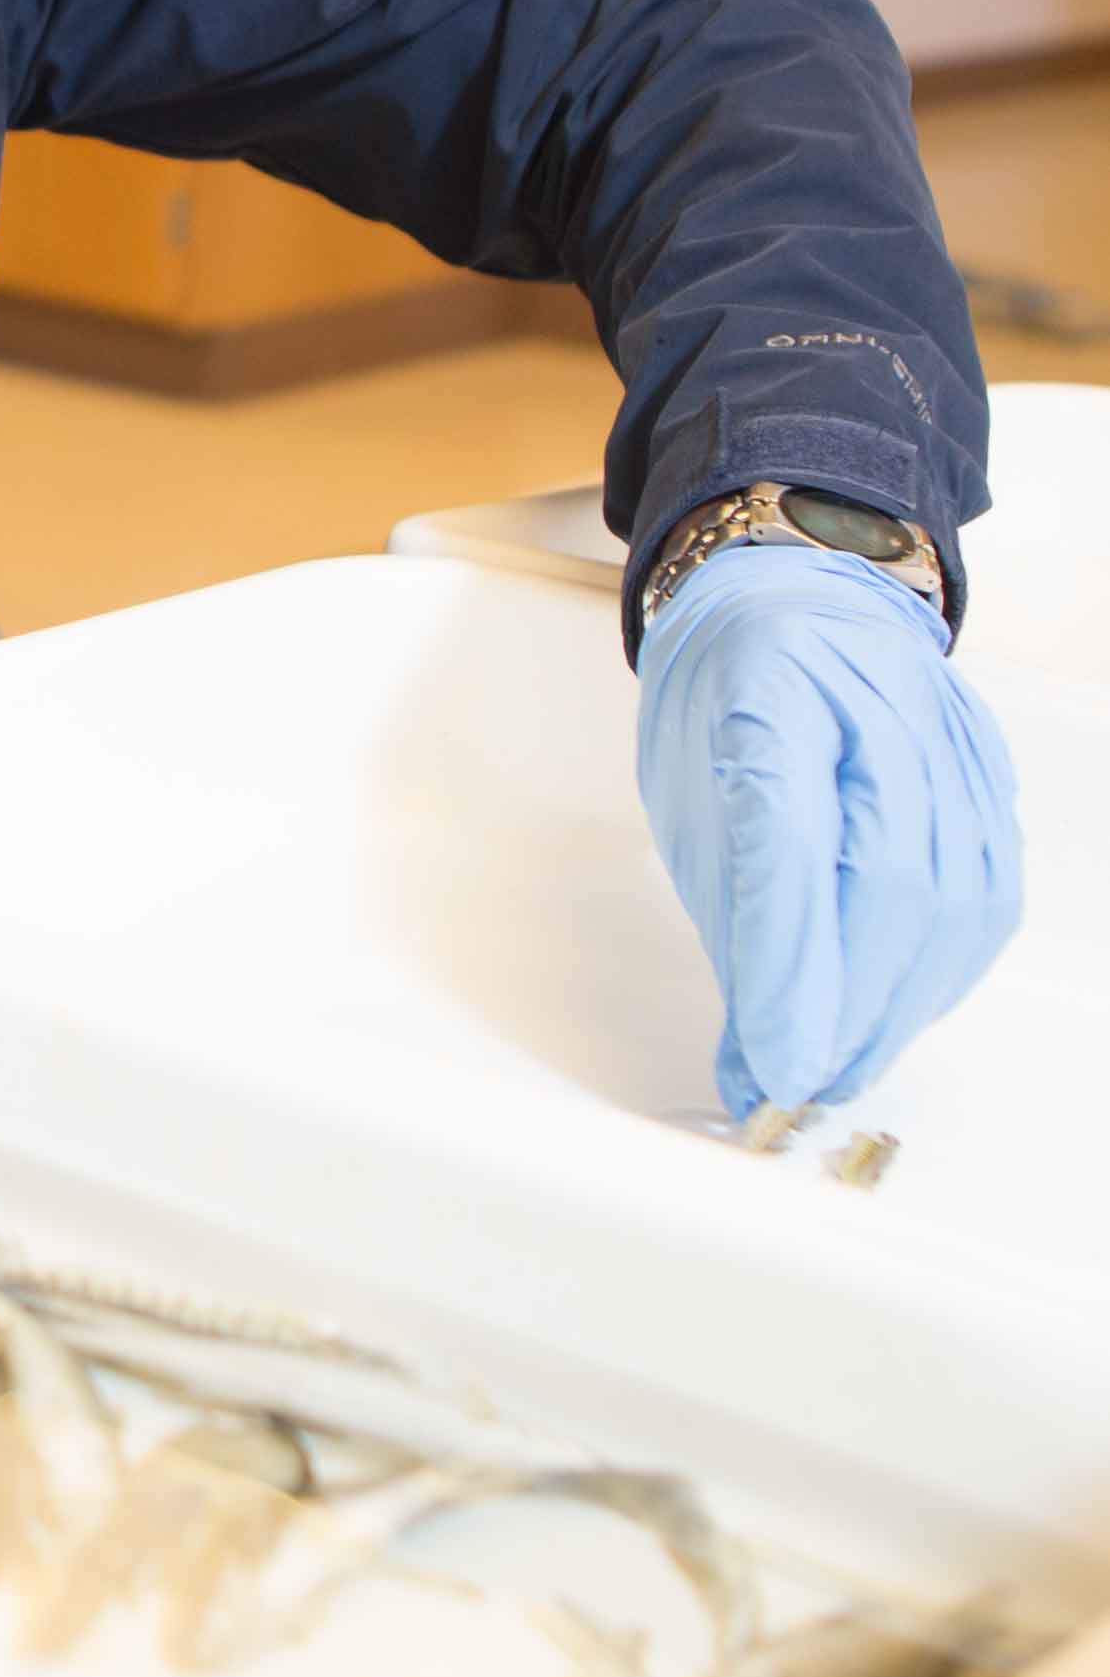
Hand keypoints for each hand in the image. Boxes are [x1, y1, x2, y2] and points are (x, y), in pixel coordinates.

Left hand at [635, 544, 1019, 1118]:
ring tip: (838, 1062)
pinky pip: (986, 890)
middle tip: (798, 1082)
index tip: (775, 1059)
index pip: (788, 834)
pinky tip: (894, 1006)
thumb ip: (731, 923)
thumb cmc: (727, 698)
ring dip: (898, 1006)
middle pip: (887, 878)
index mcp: (767, 685)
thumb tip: (754, 1065)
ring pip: (951, 897)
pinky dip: (942, 969)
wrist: (798, 594)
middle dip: (847, 1006)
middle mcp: (872, 701)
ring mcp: (943, 732)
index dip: (789, 959)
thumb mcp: (689, 793)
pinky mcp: (987, 771)